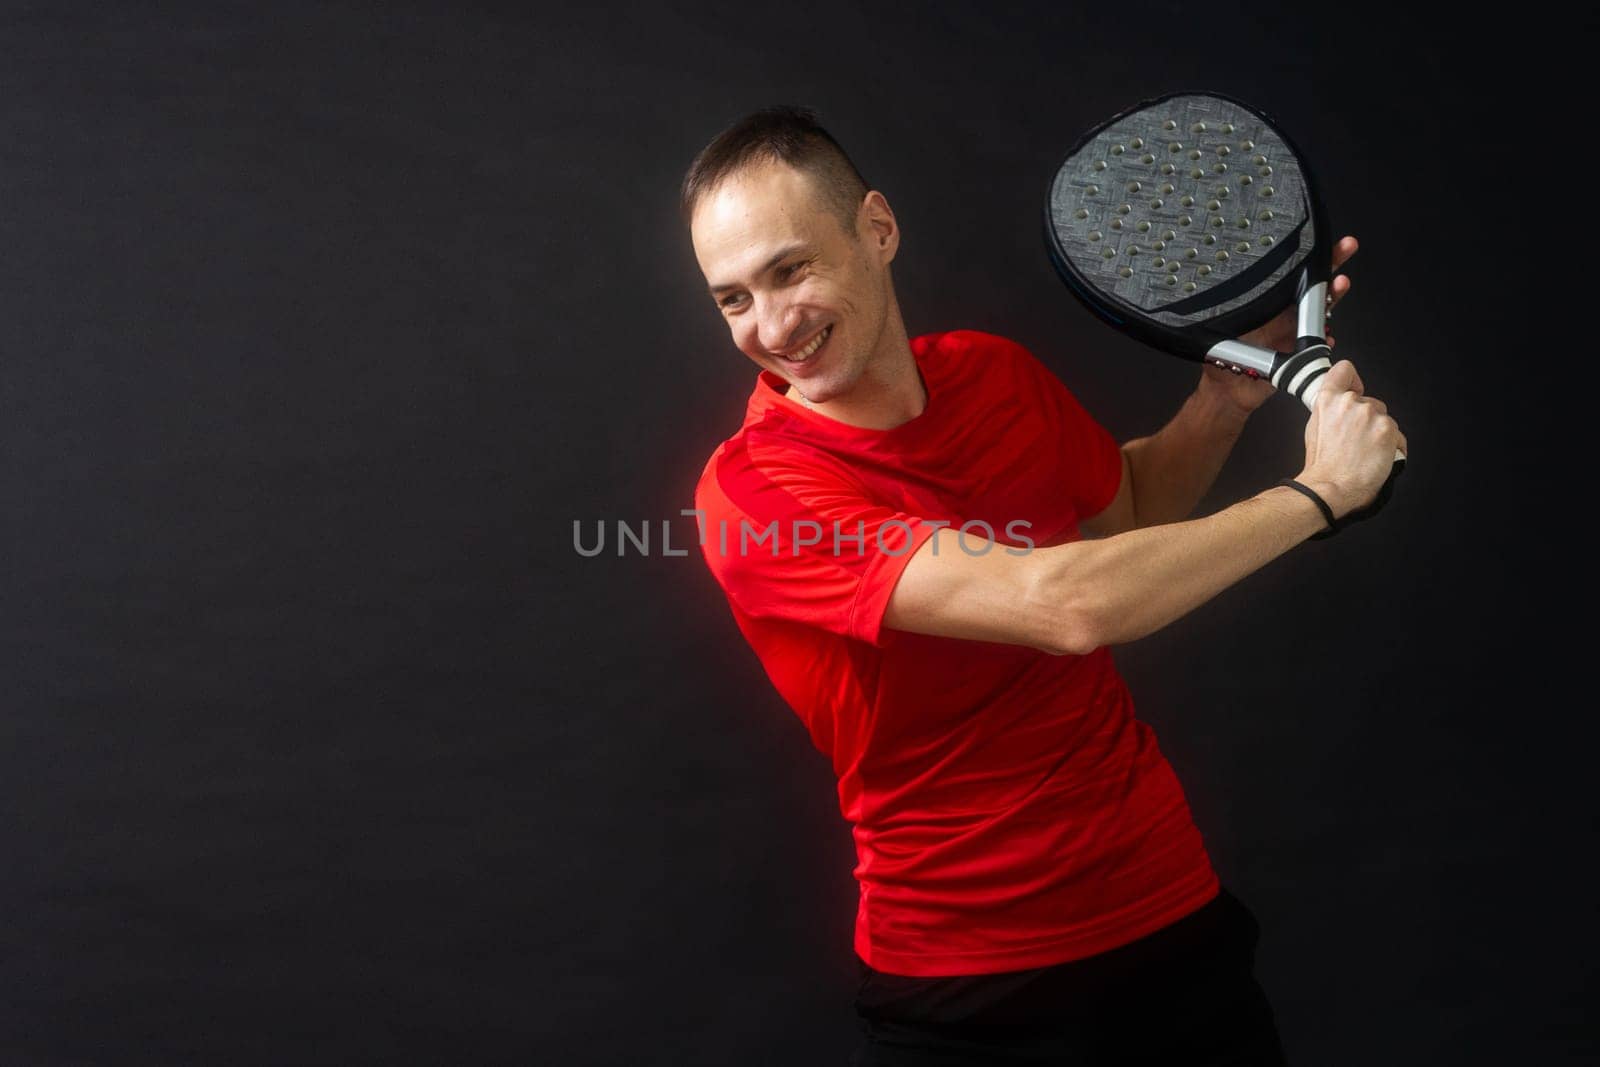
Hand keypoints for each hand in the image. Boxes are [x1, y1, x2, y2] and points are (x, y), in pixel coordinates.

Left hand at [1196, 235, 1359, 420]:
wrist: (1231, 391)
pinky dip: (1325, 339)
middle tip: (1346, 247)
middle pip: (1315, 283)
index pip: (1292, 274)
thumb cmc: (1223, 359)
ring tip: (1339, 284)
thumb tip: (1232, 292)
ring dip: (1334, 295)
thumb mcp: (1224, 329)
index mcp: (1267, 302)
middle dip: (1332, 263)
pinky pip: (1320, 343)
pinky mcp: (1303, 352)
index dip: (1309, 257)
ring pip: (1323, 308)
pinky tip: (1325, 336)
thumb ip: (1231, 313)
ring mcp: (1297, 331)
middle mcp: (1286, 313)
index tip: (1322, 242)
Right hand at [1296, 358, 1407, 517]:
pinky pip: (1398, 437)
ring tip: (1366, 454)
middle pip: (1370, 402)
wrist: (1330, 488)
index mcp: (1328, 400)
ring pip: (1385, 420)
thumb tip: (1339, 408)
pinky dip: (1392, 449)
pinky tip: (1378, 460)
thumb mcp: (1314, 429)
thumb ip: (1328, 411)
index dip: (1352, 380)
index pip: (1344, 371)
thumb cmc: (1322, 465)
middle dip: (1368, 420)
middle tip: (1356, 442)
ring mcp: (1370, 415)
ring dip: (1380, 435)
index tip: (1356, 390)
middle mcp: (1350, 403)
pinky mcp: (1388, 430)